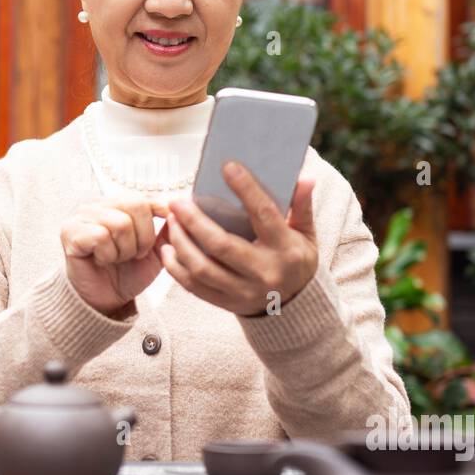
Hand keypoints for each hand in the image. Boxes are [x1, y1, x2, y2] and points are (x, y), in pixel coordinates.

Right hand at [61, 192, 169, 316]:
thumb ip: (167, 229)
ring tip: (117, 258)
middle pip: (136, 205)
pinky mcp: (70, 232)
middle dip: (144, 237)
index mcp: (118, 205)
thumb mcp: (155, 251)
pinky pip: (101, 236)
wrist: (106, 300)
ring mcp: (81, 216)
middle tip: (135, 255)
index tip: (167, 223)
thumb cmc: (127, 274)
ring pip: (120, 223)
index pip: (145, 197)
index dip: (161, 210)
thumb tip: (181, 208)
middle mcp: (98, 205)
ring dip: (125, 249)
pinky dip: (108, 254)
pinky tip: (102, 260)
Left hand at [159, 161, 318, 315]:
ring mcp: (243, 291)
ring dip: (181, 242)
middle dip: (194, 221)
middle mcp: (264, 272)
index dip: (246, 189)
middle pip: (221, 245)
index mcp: (285, 249)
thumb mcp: (306, 235)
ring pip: (202, 268)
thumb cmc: (296, 261)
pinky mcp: (227, 303)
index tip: (228, 167)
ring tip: (172, 222)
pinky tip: (168, 249)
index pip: (264, 214)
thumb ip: (302, 206)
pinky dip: (176, 267)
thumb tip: (304, 179)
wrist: (295, 307)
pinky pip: (194, 287)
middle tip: (178, 202)